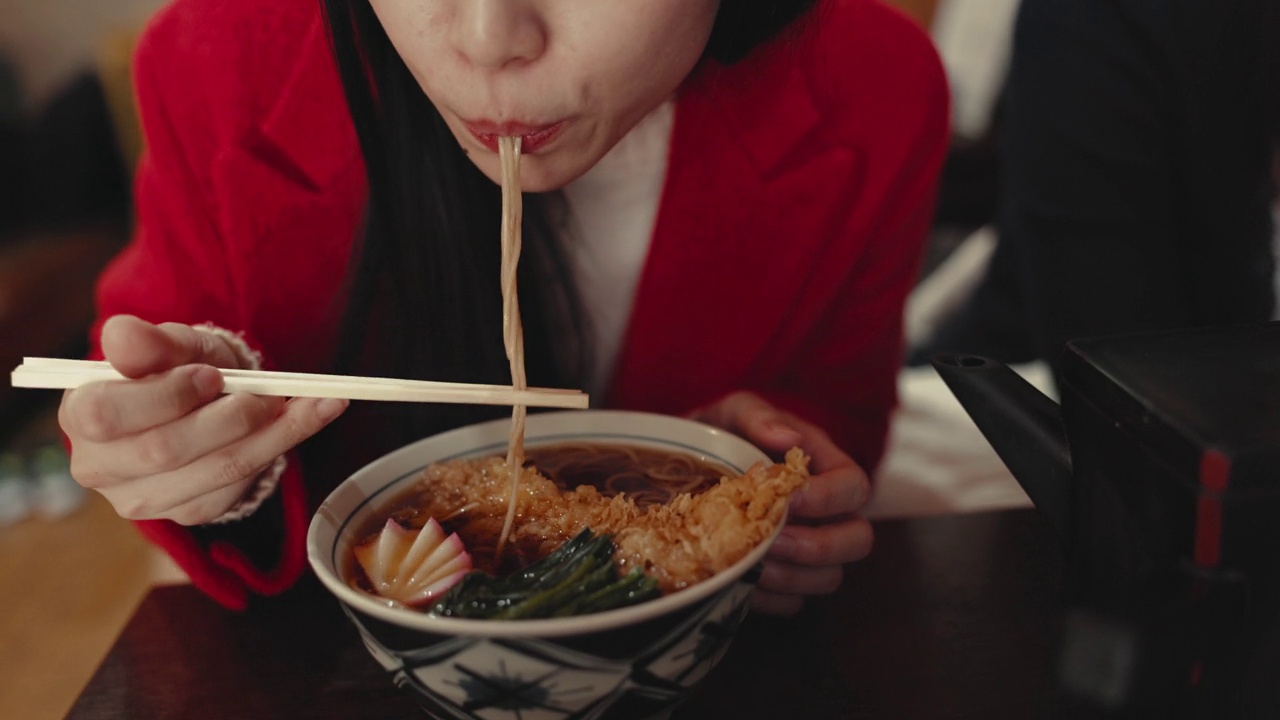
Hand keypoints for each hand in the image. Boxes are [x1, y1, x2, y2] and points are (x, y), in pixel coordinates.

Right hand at [58, 314, 347, 524]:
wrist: (203, 399)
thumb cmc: (177, 366)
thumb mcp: (170, 344)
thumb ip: (150, 341)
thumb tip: (123, 336)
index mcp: (81, 415)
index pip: (108, 415)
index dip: (167, 396)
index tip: (212, 376)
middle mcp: (102, 467)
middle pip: (167, 450)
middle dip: (229, 418)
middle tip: (270, 392)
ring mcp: (144, 498)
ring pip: (216, 471)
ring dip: (276, 434)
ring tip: (318, 402)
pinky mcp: (190, 511)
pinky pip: (240, 485)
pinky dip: (282, 448)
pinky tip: (310, 419)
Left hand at [690, 391, 872, 615]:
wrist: (687, 467)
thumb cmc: (724, 434)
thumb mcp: (736, 413)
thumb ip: (758, 417)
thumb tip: (786, 437)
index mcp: (826, 468)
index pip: (854, 487)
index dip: (830, 499)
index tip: (791, 500)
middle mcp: (828, 514)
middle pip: (857, 540)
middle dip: (819, 547)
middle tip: (775, 541)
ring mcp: (809, 550)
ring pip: (828, 579)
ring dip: (792, 578)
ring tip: (751, 564)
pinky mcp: (784, 579)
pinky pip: (793, 604)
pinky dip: (769, 599)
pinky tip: (740, 583)